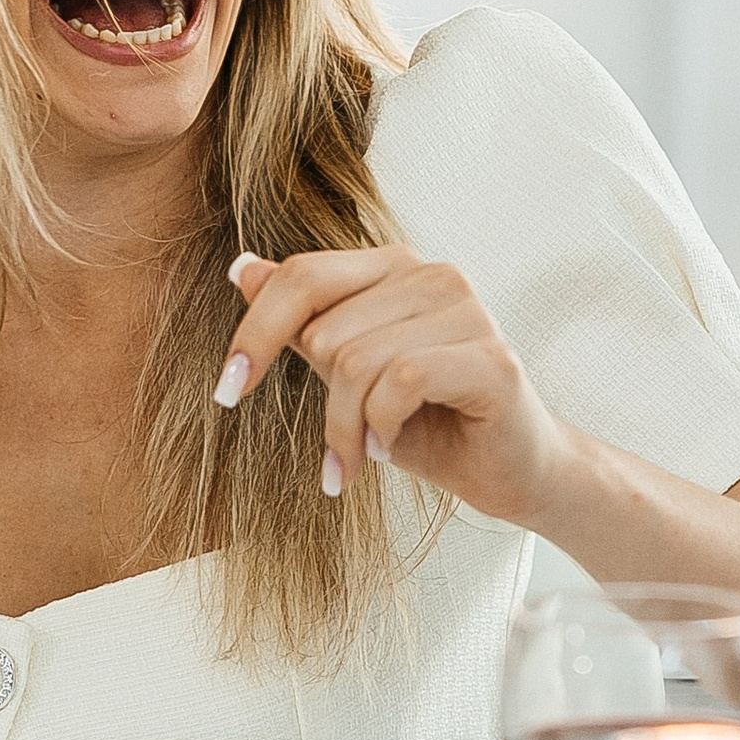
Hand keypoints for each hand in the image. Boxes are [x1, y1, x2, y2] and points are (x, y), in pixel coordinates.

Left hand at [216, 246, 582, 521]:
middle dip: (323, 405)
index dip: (253, 333)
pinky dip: (383, 428)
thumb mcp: (351, 376)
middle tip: (345, 446)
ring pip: (356, 362)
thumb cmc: (430, 423)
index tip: (227, 390)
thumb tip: (243, 267)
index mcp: (395, 267)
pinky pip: (400, 383)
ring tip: (371, 452)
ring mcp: (468, 310)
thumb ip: (304, 321)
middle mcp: (433, 274)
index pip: (303, 276)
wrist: (513, 473)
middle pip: (325, 331)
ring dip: (350, 427)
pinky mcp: (491, 357)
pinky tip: (395, 448)